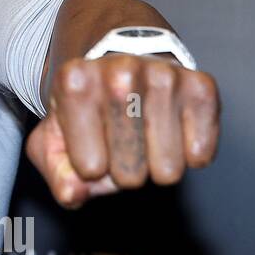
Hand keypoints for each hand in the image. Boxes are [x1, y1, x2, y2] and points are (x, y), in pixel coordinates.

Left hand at [25, 54, 220, 208]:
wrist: (120, 60)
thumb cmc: (85, 107)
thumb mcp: (53, 138)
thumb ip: (56, 173)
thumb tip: (74, 194)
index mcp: (75, 82)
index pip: (90, 169)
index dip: (90, 168)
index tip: (89, 142)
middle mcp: (120, 73)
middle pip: (131, 175)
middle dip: (124, 172)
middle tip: (119, 142)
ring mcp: (164, 76)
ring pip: (168, 170)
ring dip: (156, 165)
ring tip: (143, 134)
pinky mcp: (201, 87)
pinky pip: (201, 155)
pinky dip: (188, 154)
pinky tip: (171, 130)